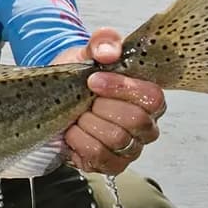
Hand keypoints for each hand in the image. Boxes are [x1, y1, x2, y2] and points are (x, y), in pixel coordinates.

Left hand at [52, 28, 166, 174]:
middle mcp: (146, 126)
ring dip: (88, 124)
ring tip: (78, 115)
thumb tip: (108, 52)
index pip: (151, 96)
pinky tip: (73, 131)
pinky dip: (79, 142)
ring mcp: (131, 148)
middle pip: (135, 121)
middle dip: (101, 107)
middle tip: (85, 100)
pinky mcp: (111, 165)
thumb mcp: (87, 53)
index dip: (121, 88)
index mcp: (148, 97)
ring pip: (116, 140)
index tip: (93, 80)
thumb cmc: (79, 77)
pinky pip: (99, 157)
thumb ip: (102, 43)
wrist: (56, 98)